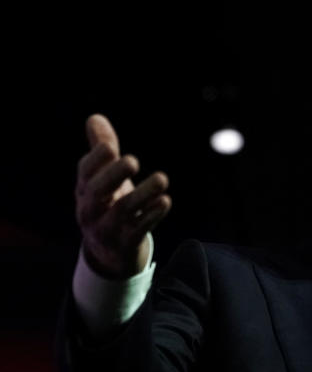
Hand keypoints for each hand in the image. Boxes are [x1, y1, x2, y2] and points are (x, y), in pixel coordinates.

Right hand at [75, 114, 170, 277]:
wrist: (110, 254)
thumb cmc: (109, 206)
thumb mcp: (104, 179)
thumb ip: (102, 150)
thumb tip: (95, 117)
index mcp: (85, 190)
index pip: (85, 173)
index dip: (96, 160)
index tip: (111, 147)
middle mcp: (90, 210)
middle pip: (96, 192)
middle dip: (113, 175)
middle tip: (133, 160)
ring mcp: (106, 230)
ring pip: (121, 212)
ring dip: (142, 194)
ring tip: (162, 179)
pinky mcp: (124, 245)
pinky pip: (136, 231)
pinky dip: (151, 216)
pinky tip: (165, 202)